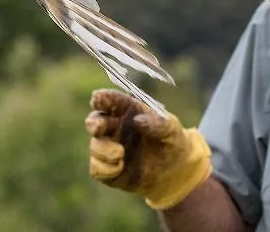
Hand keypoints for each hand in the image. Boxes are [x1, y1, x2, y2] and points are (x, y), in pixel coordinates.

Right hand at [84, 88, 211, 209]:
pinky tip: (119, 167)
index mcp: (127, 110)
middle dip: (94, 123)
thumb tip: (138, 120)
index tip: (98, 99)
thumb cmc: (172, 141)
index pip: (110, 100)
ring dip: (103, 150)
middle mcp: (114, 127)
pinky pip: (96, 169)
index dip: (101, 98)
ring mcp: (110, 148)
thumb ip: (157, 123)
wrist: (175, 171)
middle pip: (94, 121)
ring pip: (94, 146)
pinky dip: (104, 169)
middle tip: (99, 127)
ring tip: (120, 154)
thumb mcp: (172, 130)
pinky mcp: (109, 170)